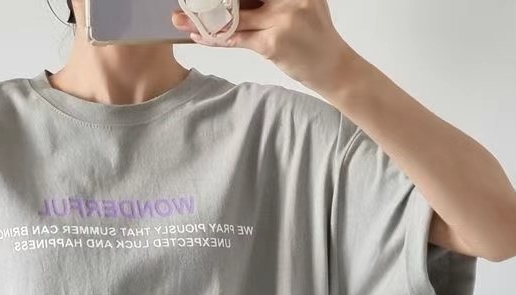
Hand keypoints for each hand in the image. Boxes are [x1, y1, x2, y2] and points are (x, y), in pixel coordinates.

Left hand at [172, 0, 356, 96]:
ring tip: (181, 19)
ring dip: (204, 20)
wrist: (334, 67)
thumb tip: (238, 0)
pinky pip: (238, 40)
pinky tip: (200, 36)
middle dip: (210, 0)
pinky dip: (217, 39)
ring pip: (234, 18)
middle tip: (187, 0)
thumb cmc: (314, 36)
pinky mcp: (273, 44)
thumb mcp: (302, 4)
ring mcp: (281, 20)